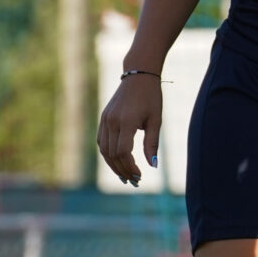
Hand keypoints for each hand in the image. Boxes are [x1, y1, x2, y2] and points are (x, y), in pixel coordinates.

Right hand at [95, 71, 162, 186]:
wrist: (138, 75)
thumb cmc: (151, 97)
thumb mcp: (156, 120)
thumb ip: (152, 144)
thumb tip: (152, 166)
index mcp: (127, 121)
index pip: (124, 151)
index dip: (130, 166)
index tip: (140, 176)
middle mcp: (112, 121)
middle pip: (113, 154)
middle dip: (123, 170)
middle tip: (134, 181)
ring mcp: (105, 119)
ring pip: (104, 150)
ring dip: (113, 165)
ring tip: (125, 175)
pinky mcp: (103, 118)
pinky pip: (101, 141)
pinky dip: (108, 154)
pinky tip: (117, 162)